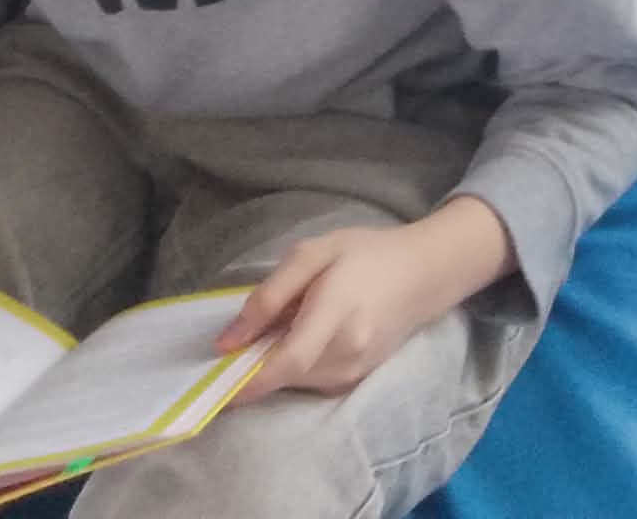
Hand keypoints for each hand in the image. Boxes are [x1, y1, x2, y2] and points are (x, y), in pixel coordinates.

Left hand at [218, 202, 516, 402]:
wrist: (424, 274)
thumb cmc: (366, 253)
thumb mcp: (313, 253)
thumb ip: (268, 296)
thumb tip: (227, 342)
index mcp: (336, 313)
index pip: (285, 363)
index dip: (246, 381)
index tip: (212, 381)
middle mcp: (347, 352)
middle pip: (283, 376)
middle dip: (256, 361)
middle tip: (255, 327)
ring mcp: (353, 372)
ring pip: (293, 382)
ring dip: (276, 363)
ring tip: (290, 323)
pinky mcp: (355, 381)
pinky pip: (309, 381)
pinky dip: (295, 365)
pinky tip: (306, 335)